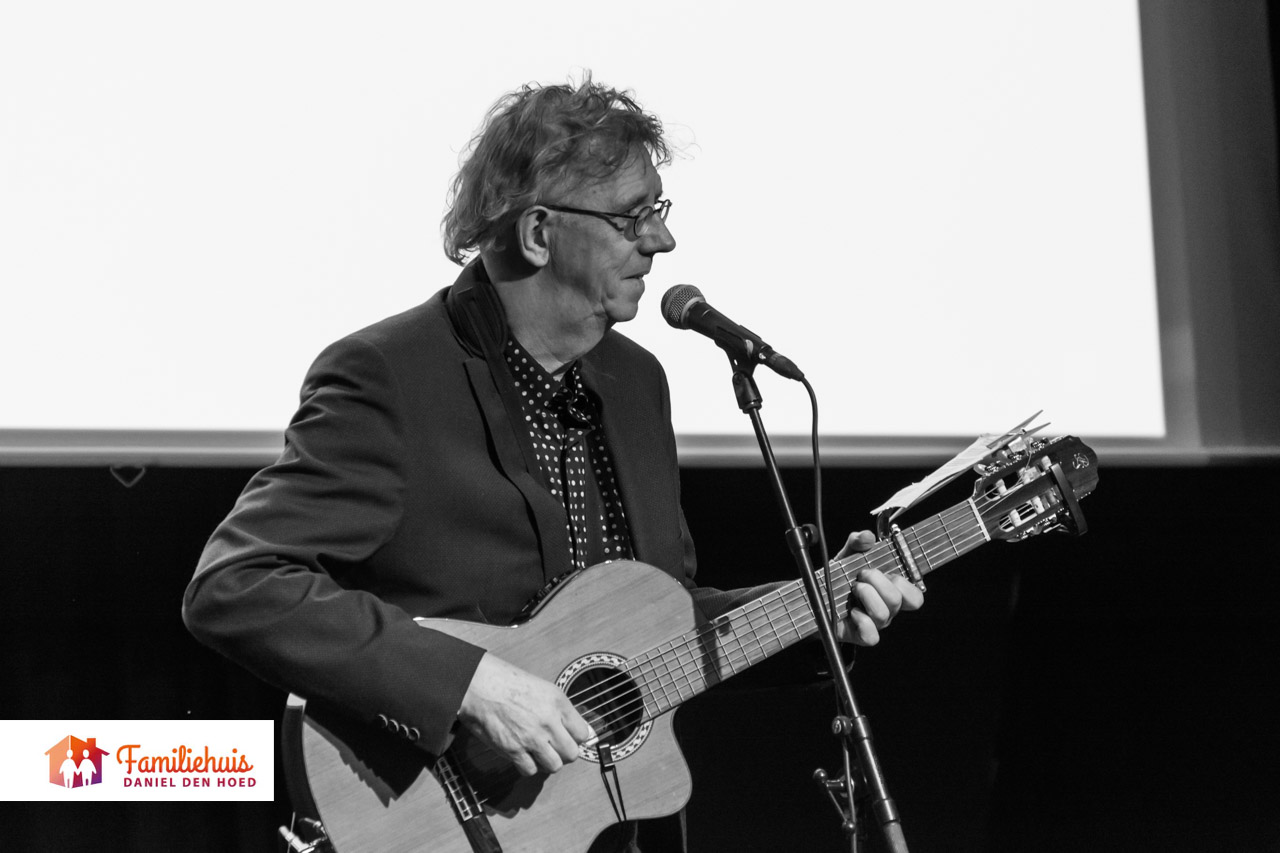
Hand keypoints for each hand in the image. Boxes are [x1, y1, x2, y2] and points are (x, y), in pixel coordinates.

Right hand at [457, 653, 594, 775]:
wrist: (479, 685)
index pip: (583, 733)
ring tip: (538, 753)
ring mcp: (532, 737)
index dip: (575, 738)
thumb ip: (557, 708)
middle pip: (572, 753)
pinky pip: (530, 770)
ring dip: (547, 762)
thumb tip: (568, 727)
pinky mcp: (514, 750)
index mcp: (558, 702)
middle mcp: (549, 721)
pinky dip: (527, 766)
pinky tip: (522, 755)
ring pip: (554, 766)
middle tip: (554, 748)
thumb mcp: (541, 688)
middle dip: (563, 753)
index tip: (568, 738)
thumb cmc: (505, 682)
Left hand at [833, 530, 923, 645]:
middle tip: (861, 575)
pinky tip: (851, 611)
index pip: (914, 597)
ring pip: (884, 614)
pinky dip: (862, 621)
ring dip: (866, 595)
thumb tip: (867, 537)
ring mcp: (874, 623)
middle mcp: (886, 609)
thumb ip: (857, 542)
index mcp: (890, 591)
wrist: (815, 598)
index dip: (905, 584)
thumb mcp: (847, 555)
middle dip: (877, 581)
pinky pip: (871, 636)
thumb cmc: (838, 578)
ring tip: (853, 588)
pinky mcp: (860, 635)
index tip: (886, 571)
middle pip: (897, 600)